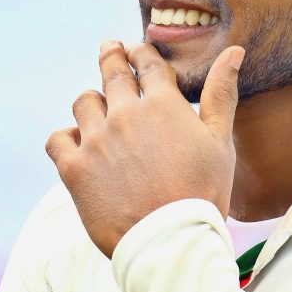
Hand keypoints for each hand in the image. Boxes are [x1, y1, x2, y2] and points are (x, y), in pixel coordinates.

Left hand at [45, 40, 244, 258]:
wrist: (172, 242)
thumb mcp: (220, 141)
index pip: (146, 62)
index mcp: (163, 104)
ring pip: (83, 102)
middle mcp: (125, 114)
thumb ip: (222, 93)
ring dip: (91, 102)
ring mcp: (96, 140)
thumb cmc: (204, 193)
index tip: (137, 50)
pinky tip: (75, 143)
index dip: (141, 52)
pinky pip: (57, 139)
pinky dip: (65, 138)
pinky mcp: (74, 168)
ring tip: (95, 106)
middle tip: (110, 48)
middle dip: (111, 56)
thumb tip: (234, 51)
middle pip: (111, 71)